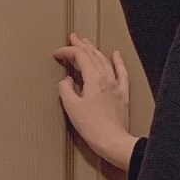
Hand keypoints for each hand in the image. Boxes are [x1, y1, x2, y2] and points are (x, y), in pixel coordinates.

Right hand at [54, 31, 135, 168]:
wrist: (113, 142)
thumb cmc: (92, 127)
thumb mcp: (72, 108)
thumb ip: (66, 90)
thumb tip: (66, 81)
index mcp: (93, 79)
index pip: (79, 57)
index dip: (67, 52)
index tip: (57, 54)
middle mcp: (106, 79)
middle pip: (93, 55)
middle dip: (81, 45)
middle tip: (73, 38)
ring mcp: (116, 86)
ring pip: (105, 61)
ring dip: (95, 50)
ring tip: (88, 43)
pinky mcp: (122, 95)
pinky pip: (122, 73)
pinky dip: (118, 62)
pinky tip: (116, 54)